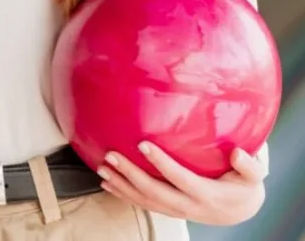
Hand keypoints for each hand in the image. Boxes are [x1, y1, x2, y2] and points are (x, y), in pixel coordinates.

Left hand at [98, 142, 265, 225]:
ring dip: (121, 185)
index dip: (162, 163)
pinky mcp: (168, 210)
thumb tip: (238, 153)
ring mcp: (176, 210)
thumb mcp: (253, 177)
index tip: (143, 145)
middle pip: (155, 192)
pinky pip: (143, 204)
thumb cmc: (243, 186)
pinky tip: (107, 183)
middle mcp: (188, 205)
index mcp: (207, 194)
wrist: (238, 211)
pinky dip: (123, 194)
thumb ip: (250, 166)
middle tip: (110, 156)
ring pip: (145, 201)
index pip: (180, 178)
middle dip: (130, 174)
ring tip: (101, 168)